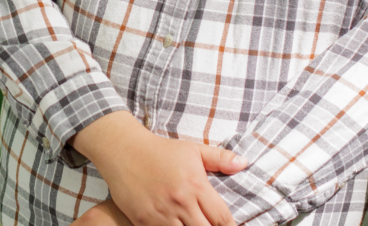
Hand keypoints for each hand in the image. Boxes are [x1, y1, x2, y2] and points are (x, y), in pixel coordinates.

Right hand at [70, 111, 246, 225]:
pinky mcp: (142, 221)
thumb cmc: (160, 150)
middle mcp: (180, 202)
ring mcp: (160, 214)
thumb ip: (220, 158)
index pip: (222, 218)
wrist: (122, 149)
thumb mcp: (192, 149)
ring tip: (192, 225)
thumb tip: (244, 164)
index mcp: (195, 185)